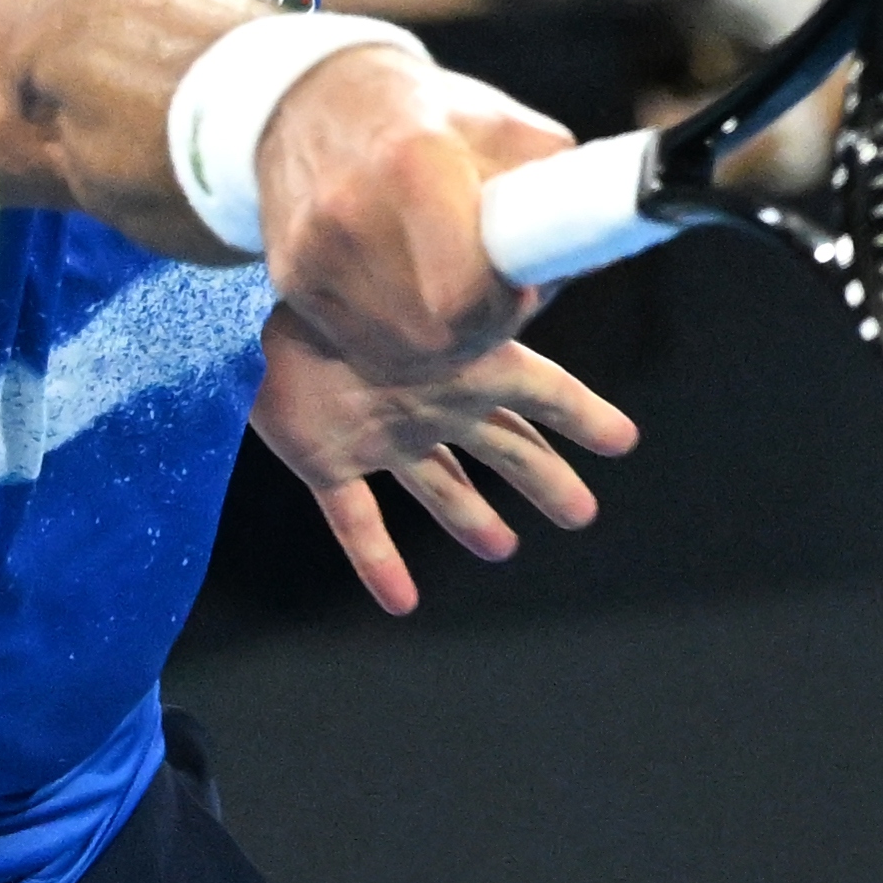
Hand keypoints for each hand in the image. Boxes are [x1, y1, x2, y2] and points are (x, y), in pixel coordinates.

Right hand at [249, 43, 572, 388]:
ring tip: (458, 303)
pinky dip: (399, 343)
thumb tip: (573, 259)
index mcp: (414, 163)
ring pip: (398, 354)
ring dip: (442, 348)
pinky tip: (415, 306)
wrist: (311, 100)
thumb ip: (550, 190)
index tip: (521, 289)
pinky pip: (361, 346)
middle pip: (433, 336)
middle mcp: (351, 212)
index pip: (462, 293)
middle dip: (480, 334)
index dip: (504, 307)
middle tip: (498, 305)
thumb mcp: (502, 128)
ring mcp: (313, 251)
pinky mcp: (292, 277)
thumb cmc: (425, 116)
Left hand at [252, 313, 630, 619]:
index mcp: (464, 364)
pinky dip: (378, 563)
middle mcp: (430, 403)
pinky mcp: (327, 460)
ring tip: (502, 548)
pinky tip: (400, 602)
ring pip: (438, 485)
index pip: (540, 391)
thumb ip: (492, 292)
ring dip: (470, 518)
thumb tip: (545, 279)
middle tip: (580, 513)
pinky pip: (356, 522)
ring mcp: (381, 435)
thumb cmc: (351, 288)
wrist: (260, 306)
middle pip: (501, 447)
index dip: (581, 415)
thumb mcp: (436, 290)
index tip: (621, 441)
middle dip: (541, 478)